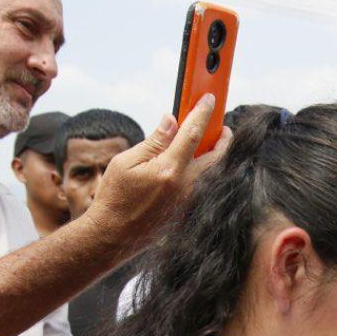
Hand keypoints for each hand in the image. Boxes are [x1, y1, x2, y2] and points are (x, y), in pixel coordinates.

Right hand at [85, 95, 232, 246]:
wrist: (113, 236)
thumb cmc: (115, 197)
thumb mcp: (127, 162)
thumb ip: (154, 141)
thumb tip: (171, 121)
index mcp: (169, 169)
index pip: (193, 133)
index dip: (203, 112)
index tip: (210, 99)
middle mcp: (186, 186)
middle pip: (218, 156)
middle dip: (223, 139)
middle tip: (220, 128)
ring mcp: (190, 201)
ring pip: (214, 173)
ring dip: (215, 156)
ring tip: (209, 145)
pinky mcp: (188, 212)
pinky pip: (204, 188)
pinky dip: (205, 174)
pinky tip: (195, 168)